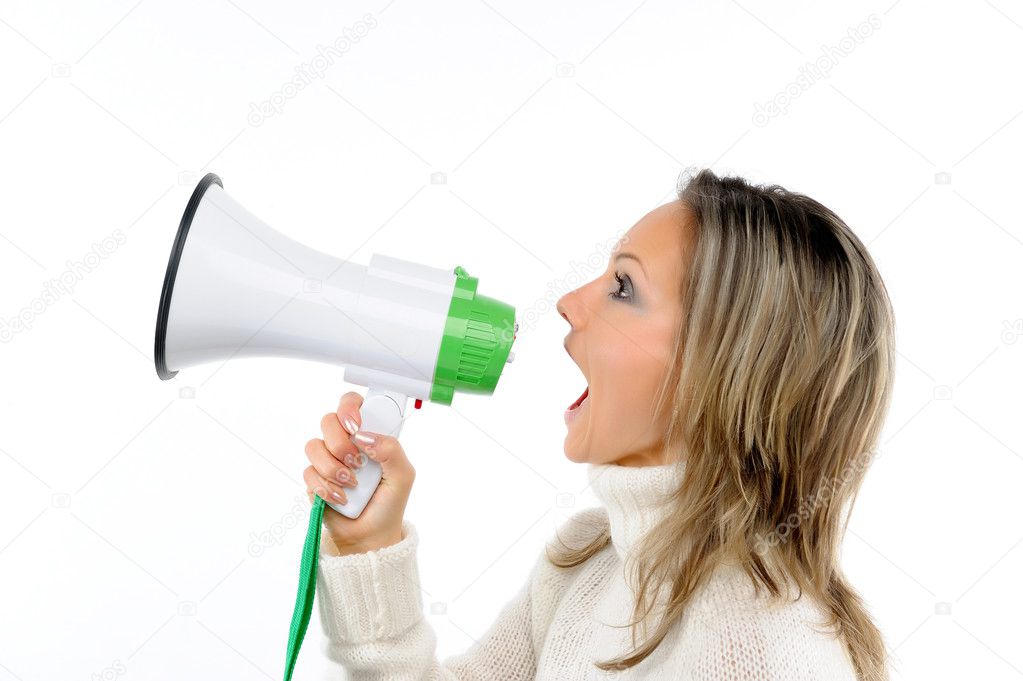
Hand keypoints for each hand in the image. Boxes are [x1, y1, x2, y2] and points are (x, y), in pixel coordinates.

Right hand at [303, 391, 415, 554]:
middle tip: (356, 463)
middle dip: (340, 443)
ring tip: (351, 485)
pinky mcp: (314, 479)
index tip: (355, 426)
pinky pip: (308, 472)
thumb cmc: (389, 503)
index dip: (350, 407)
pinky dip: (326, 488)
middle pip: (328, 420)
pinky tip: (341, 499)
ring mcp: (327, 460)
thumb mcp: (403, 475)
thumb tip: (362, 436)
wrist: (370, 536)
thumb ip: (391, 449)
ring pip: (313, 446)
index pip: (353, 403)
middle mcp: (346, 443)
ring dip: (333, 468)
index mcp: (368, 435)